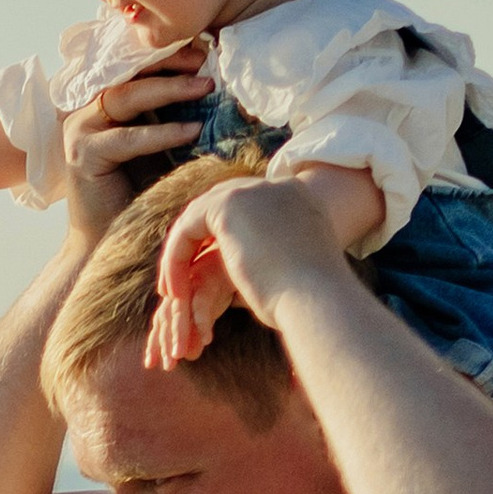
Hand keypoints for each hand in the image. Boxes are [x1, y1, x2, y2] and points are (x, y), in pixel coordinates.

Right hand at [61, 46, 207, 248]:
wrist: (108, 242)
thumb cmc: (140, 196)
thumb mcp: (162, 144)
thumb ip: (174, 115)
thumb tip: (215, 84)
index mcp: (106, 104)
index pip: (136, 66)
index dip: (169, 54)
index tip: (205, 48)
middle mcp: (89, 111)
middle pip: (130, 71)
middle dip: (171, 62)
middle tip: (206, 59)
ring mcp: (81, 130)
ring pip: (128, 96)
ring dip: (170, 89)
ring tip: (205, 87)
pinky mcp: (83, 155)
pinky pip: (128, 138)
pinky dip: (160, 133)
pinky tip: (191, 131)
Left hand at [149, 174, 347, 363]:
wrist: (319, 301)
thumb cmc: (312, 306)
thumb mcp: (294, 276)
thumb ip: (268, 263)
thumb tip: (237, 289)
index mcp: (299, 199)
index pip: (250, 208)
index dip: (224, 238)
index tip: (207, 272)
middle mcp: (277, 187)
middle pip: (221, 205)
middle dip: (197, 242)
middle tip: (181, 280)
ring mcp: (253, 191)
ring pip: (200, 217)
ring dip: (181, 256)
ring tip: (173, 294)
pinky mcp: (228, 206)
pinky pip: (187, 229)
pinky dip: (175, 260)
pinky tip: (175, 293)